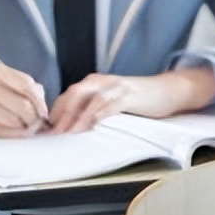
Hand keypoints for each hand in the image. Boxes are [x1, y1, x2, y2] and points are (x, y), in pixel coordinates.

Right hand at [0, 64, 47, 136]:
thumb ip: (22, 87)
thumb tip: (43, 106)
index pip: (27, 85)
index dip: (40, 102)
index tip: (44, 113)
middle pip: (22, 105)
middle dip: (34, 118)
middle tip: (36, 125)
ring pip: (13, 120)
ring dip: (24, 128)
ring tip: (25, 128)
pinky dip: (12, 135)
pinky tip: (16, 134)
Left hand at [50, 67, 214, 132]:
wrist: (168, 90)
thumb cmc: (138, 99)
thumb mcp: (110, 100)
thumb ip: (92, 107)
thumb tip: (69, 126)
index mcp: (95, 83)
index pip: (67, 95)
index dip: (54, 112)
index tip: (46, 130)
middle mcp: (103, 81)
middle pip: (74, 95)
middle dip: (61, 115)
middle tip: (53, 133)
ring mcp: (117, 87)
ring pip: (91, 100)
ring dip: (78, 117)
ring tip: (69, 132)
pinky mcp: (131, 95)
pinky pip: (111, 104)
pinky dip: (100, 114)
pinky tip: (93, 124)